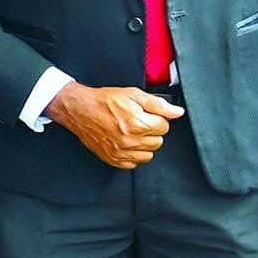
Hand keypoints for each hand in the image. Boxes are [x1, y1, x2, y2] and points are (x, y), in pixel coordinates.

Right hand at [45, 81, 184, 168]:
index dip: (156, 118)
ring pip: (149, 154)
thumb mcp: (133, 94)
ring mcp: (121, 152)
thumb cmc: (104, 100)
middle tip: (138, 120)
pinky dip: (133, 153)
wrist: (80, 109)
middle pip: (158, 141)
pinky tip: (125, 141)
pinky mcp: (114, 159)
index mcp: (137, 123)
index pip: (164, 127)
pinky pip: (134, 163)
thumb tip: (177, 112)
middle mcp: (130, 141)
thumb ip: (158, 104)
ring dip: (143, 143)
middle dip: (151, 130)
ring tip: (132, 131)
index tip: (146, 114)